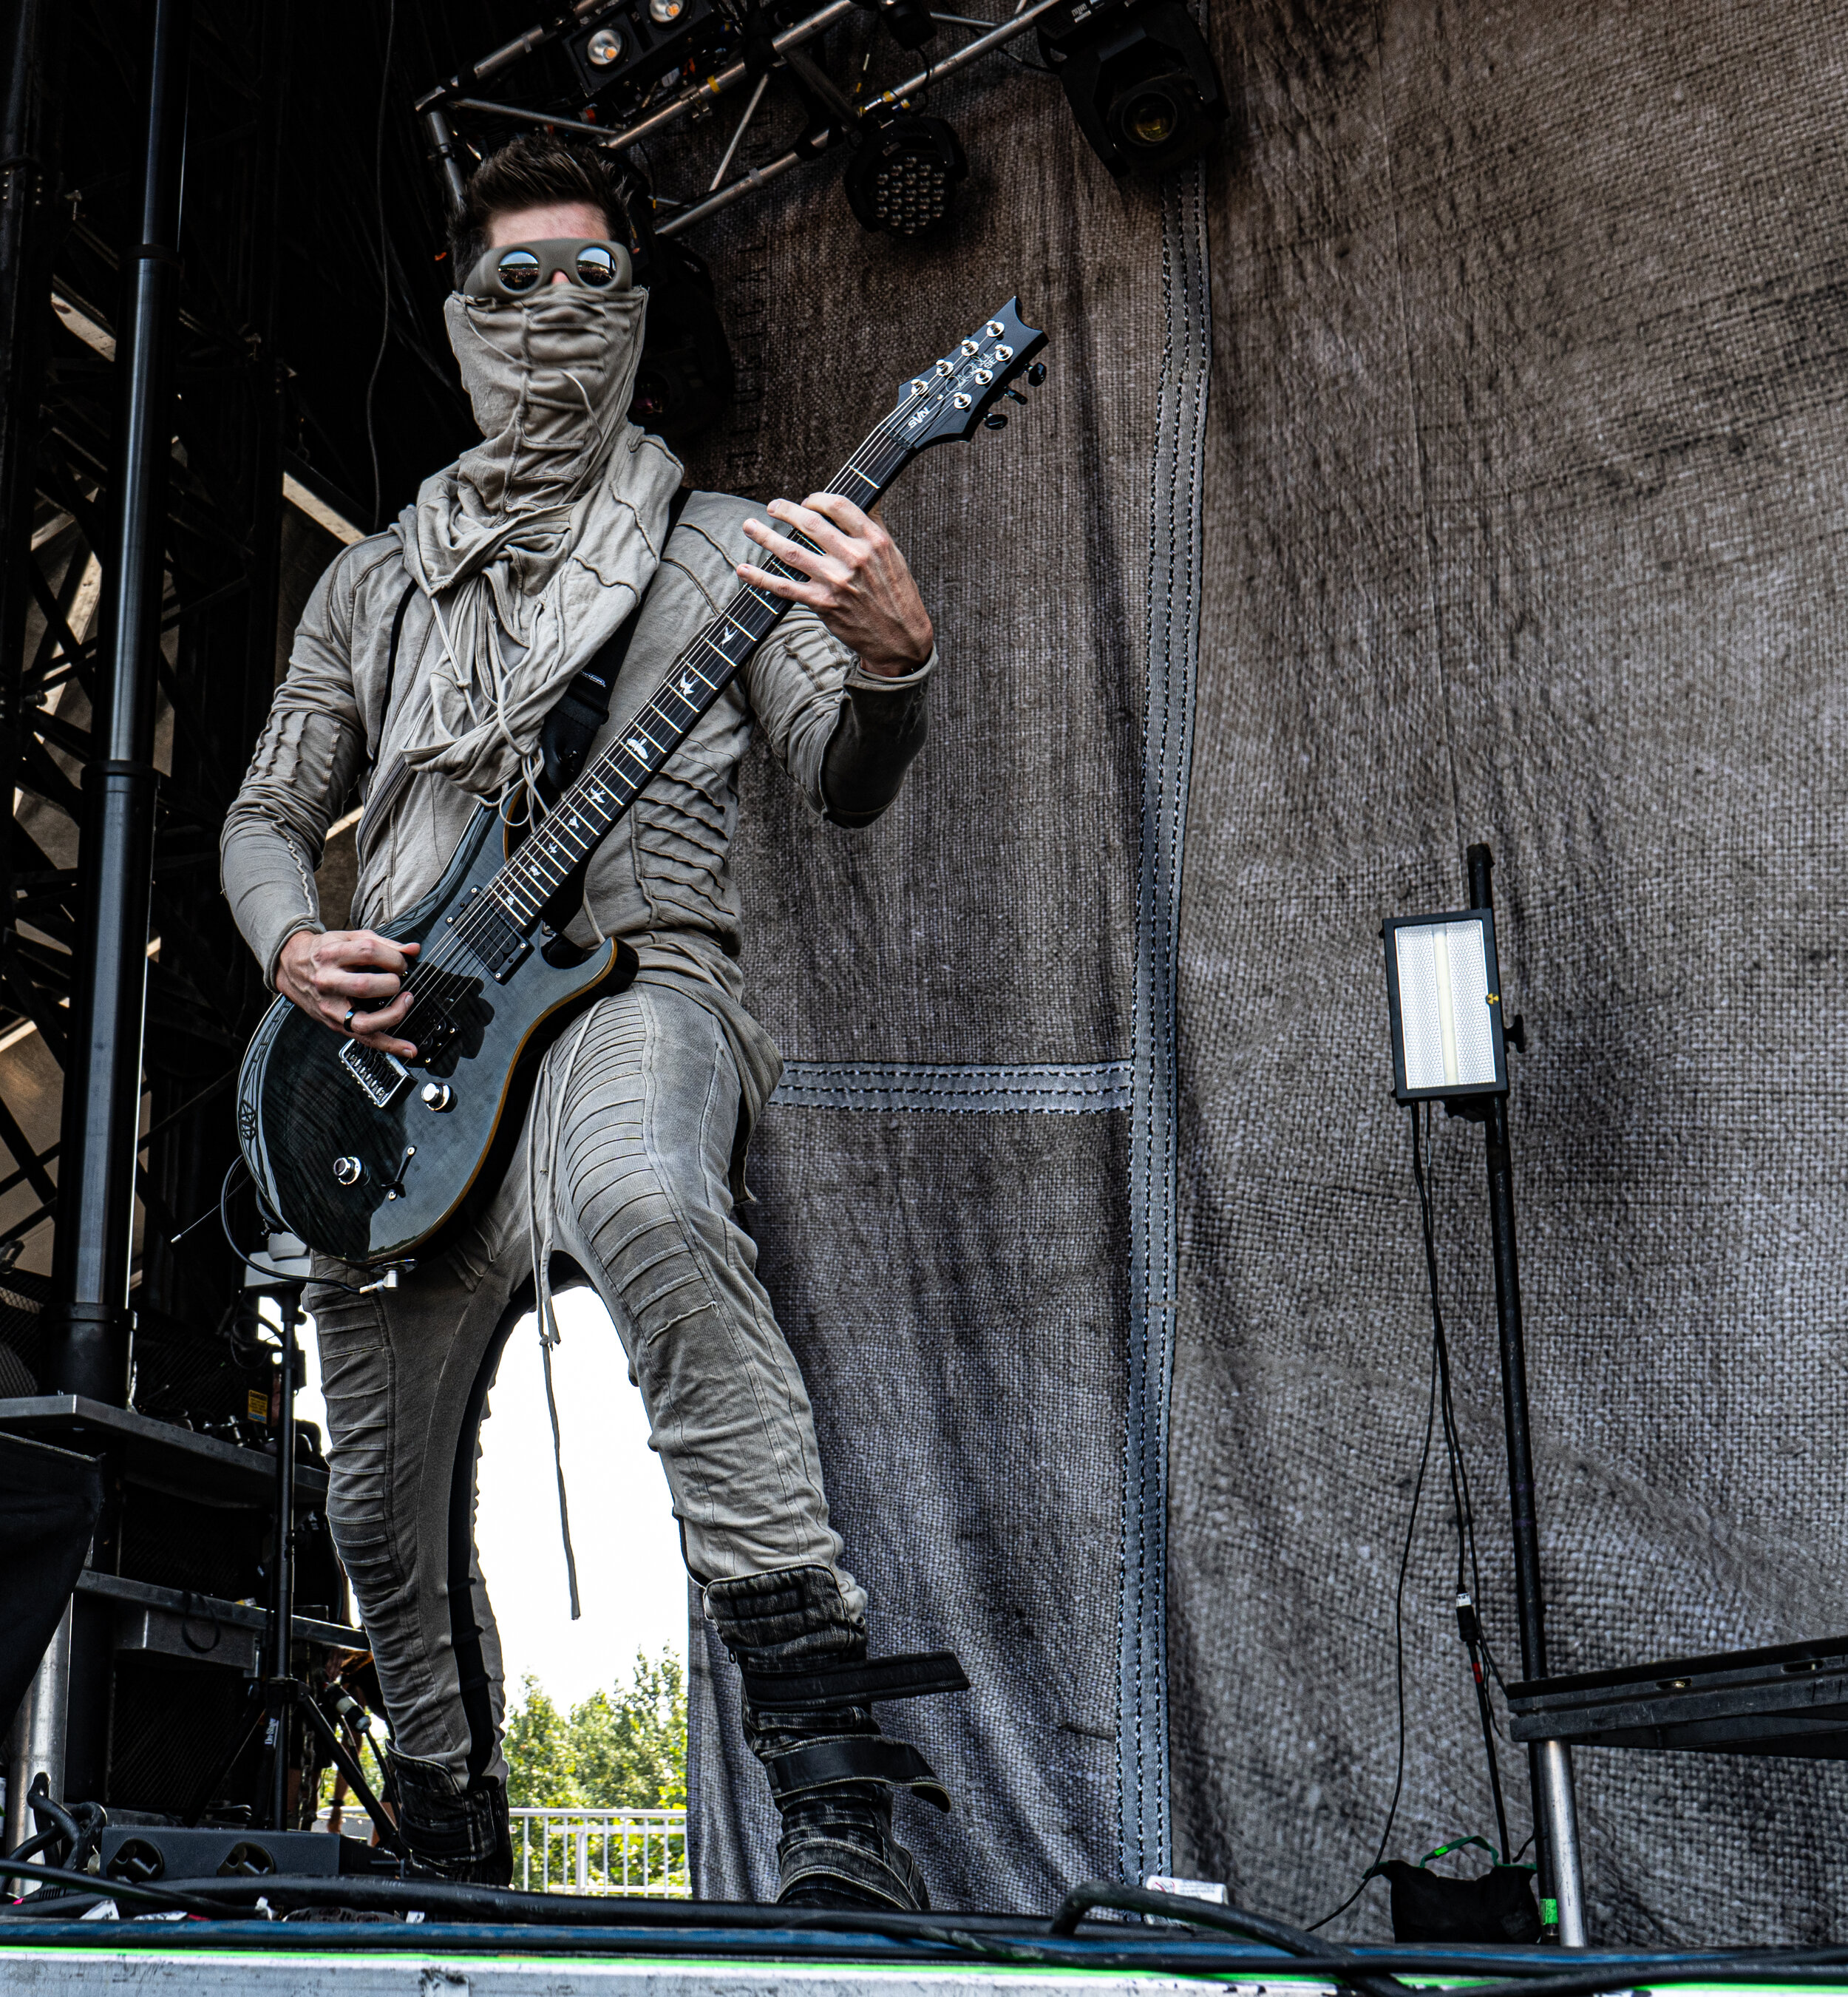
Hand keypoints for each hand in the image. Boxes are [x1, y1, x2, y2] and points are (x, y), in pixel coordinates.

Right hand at [277, 928, 420, 1057]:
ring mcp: (330, 1007)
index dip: (393, 956)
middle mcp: (327, 981)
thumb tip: (413, 949)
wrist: (291, 966)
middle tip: (399, 979)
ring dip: (393, 1014)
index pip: (368, 952)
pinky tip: (407, 1049)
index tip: (402, 960)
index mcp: (331, 955)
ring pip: (364, 1021)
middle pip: (365, 986)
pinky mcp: (335, 1023)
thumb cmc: (324, 952)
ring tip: (406, 1001)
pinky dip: (389, 1046)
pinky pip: (365, 1040)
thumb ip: (382, 943)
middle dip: (392, 982)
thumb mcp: (348, 939)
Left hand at [738, 494, 933, 676]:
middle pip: (810, 523)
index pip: (839, 506)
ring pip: (791, 551)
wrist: (900, 638)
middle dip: (785, 510)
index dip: (817, 498)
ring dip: (765, 537)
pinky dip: (760, 578)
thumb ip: (873, 526)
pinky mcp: (823, 604)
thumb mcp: (892, 555)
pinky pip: (785, 587)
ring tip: (749, 526)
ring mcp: (836, 581)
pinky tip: (743, 570)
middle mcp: (854, 558)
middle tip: (772, 507)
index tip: (807, 501)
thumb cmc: (896, 593)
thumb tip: (858, 500)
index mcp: (873, 541)